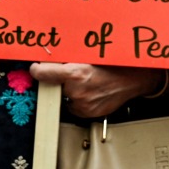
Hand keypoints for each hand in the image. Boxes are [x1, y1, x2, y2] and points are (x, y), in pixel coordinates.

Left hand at [29, 62, 164, 118]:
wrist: (133, 79)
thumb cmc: (112, 65)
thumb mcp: (86, 55)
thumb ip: (66, 57)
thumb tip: (47, 57)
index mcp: (74, 74)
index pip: (42, 73)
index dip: (37, 70)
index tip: (35, 68)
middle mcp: (77, 91)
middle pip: (54, 85)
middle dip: (57, 80)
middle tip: (71, 74)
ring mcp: (83, 105)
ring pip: (64, 97)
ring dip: (69, 91)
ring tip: (85, 83)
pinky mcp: (89, 113)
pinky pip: (75, 107)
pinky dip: (78, 100)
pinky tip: (89, 91)